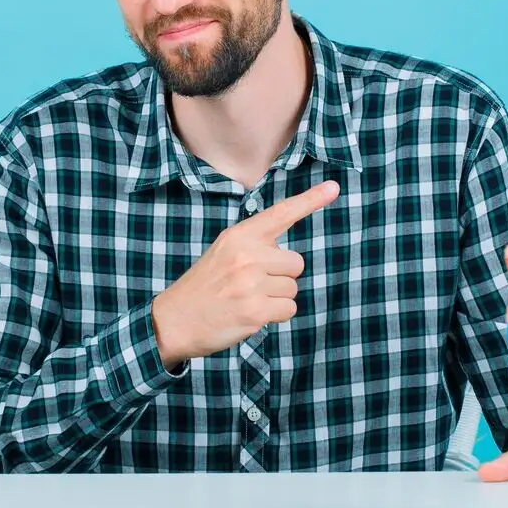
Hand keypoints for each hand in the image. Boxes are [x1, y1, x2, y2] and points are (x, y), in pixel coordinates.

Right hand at [151, 180, 339, 368]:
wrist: (173, 320)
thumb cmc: (204, 287)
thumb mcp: (224, 253)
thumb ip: (254, 246)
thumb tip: (288, 255)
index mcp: (239, 236)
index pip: (281, 213)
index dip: (310, 200)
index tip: (334, 187)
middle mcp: (246, 255)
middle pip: (296, 263)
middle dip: (281, 277)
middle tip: (250, 285)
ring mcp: (250, 283)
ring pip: (292, 288)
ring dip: (276, 299)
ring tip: (246, 300)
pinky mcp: (255, 310)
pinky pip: (288, 310)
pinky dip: (274, 316)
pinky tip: (250, 315)